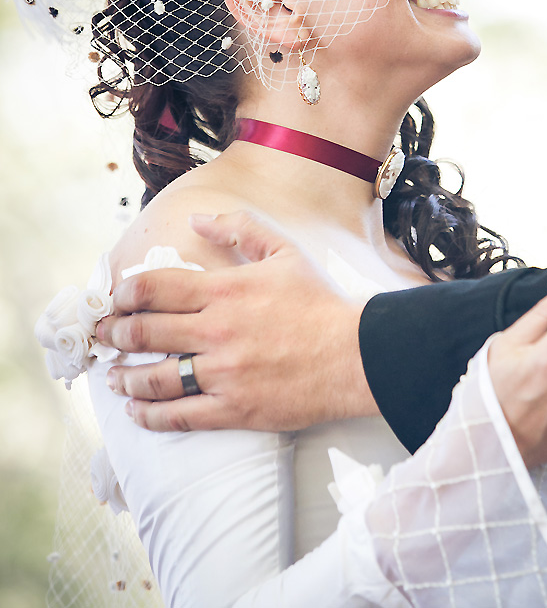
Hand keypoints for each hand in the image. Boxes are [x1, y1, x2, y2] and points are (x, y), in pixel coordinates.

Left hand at [98, 212, 377, 432]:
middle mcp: (217, 331)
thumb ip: (239, 227)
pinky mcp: (233, 409)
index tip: (116, 300)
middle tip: (104, 336)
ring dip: (126, 376)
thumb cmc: (320, 301)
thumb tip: (196, 219)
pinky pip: (180, 415)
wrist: (354, 354)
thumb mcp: (283, 249)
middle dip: (116, 333)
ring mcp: (223, 373)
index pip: (156, 289)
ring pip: (155, 377)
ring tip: (114, 376)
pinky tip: (137, 411)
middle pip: (147, 332)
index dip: (126, 295)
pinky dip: (150, 415)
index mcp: (226, 289)